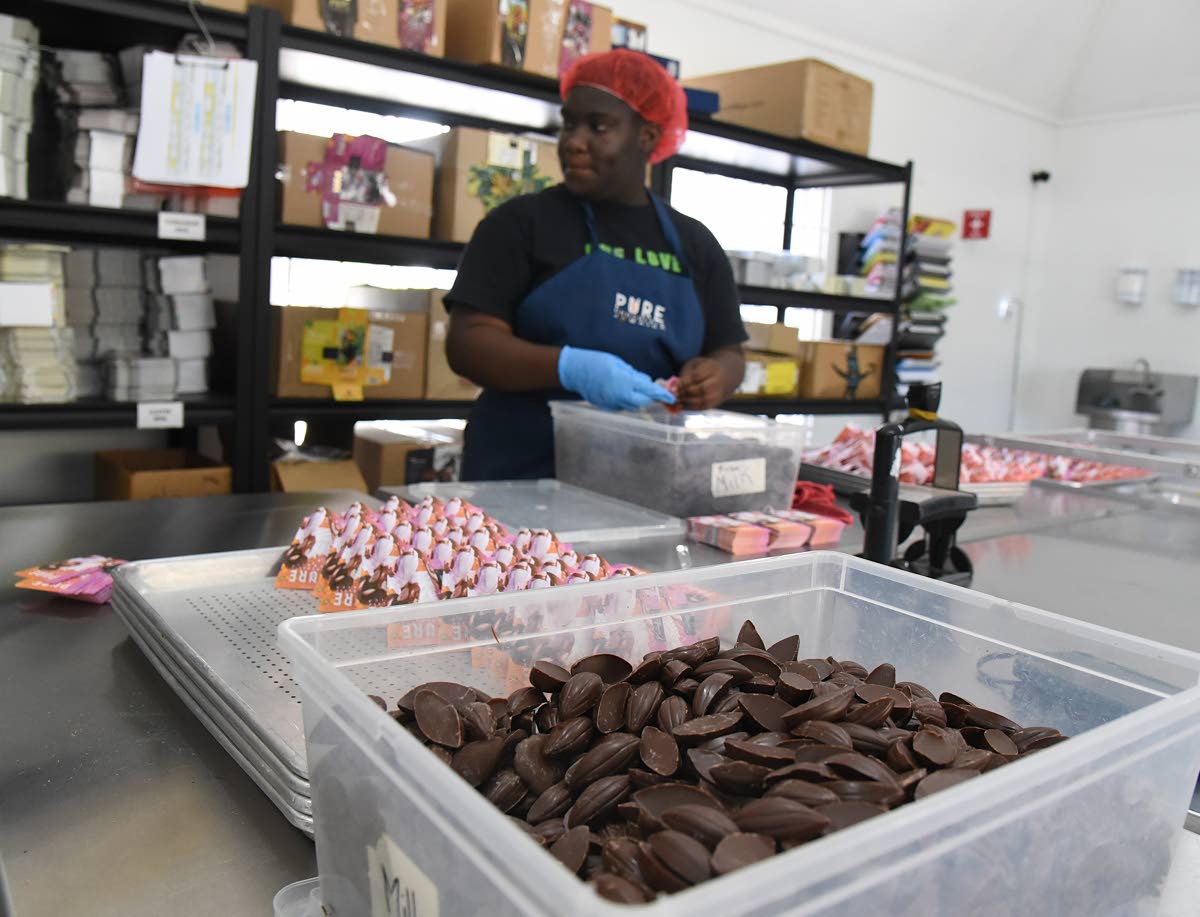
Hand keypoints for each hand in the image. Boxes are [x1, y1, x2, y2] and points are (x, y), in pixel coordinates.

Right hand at [558, 346, 675, 410]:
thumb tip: (646, 382)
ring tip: (633, 386)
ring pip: (633, 405)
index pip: (649, 391)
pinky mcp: (606, 406)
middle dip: (649, 396)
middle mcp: (619, 395)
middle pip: (643, 401)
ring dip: (638, 398)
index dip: (662, 394)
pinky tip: (620, 390)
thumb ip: (634, 374)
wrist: (575, 371)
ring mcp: (612, 403)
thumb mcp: (619, 363)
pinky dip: (626, 399)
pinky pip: (622, 405)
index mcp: (624, 382)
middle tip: (651, 388)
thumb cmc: (596, 362)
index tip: (671, 397)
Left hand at [677, 356, 726, 409]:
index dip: (685, 383)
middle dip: (686, 393)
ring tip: (676, 400)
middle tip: (674, 394)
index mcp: (712, 368)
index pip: (697, 376)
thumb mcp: (694, 365)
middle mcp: (718, 381)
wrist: (721, 376)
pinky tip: (681, 405)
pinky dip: (690, 407)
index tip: (674, 386)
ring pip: (702, 400)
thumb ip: (685, 375)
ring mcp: (718, 393)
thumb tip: (673, 389)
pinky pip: (702, 407)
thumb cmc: (702, 369)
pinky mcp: (715, 403)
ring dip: (687, 401)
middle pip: (701, 389)